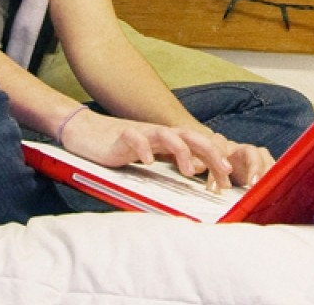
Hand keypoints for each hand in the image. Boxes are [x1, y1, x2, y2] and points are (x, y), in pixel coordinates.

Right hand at [59, 110, 271, 190]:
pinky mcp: (120, 136)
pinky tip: (148, 162)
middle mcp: (157, 133)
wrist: (85, 131)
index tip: (228, 181)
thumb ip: (168, 160)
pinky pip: (134, 138)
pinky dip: (143, 149)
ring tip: (190, 170)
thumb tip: (195, 176)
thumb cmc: (118, 146)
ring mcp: (140, 132)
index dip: (215, 160)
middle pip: (190, 136)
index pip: (197, 145)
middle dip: (210, 153)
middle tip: (223, 173)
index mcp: (166, 138)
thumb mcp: (149, 154)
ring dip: (181, 152)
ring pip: (167, 135)